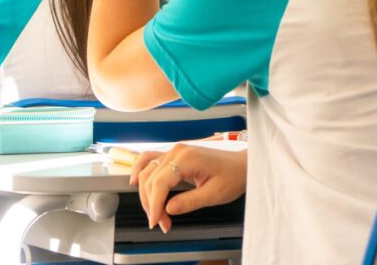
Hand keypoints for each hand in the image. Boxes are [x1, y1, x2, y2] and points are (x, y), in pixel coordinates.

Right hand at [130, 145, 246, 233]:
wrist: (243, 164)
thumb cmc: (233, 176)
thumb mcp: (215, 194)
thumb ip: (190, 202)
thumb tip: (168, 209)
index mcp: (187, 157)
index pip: (159, 183)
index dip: (154, 205)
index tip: (156, 222)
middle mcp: (176, 151)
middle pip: (150, 179)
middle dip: (152, 204)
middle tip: (163, 224)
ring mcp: (173, 151)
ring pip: (147, 172)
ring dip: (147, 194)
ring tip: (156, 214)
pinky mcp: (174, 155)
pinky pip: (150, 160)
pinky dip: (140, 170)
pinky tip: (134, 182)